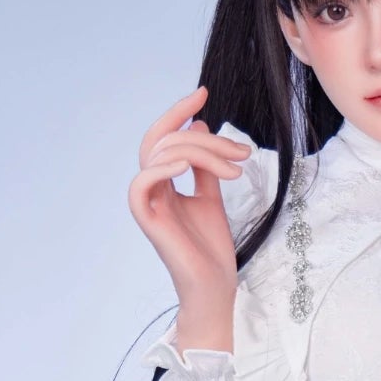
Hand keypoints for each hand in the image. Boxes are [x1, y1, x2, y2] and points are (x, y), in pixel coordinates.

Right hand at [127, 83, 253, 302]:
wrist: (215, 287)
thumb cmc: (212, 249)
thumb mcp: (212, 196)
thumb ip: (204, 166)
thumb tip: (199, 127)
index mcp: (165, 183)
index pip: (164, 137)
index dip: (179, 113)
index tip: (204, 93)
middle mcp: (153, 190)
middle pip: (164, 141)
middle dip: (201, 134)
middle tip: (240, 148)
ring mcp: (149, 204)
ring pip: (161, 155)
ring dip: (202, 152)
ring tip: (236, 167)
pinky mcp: (148, 221)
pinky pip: (140, 184)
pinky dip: (161, 168)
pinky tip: (188, 166)